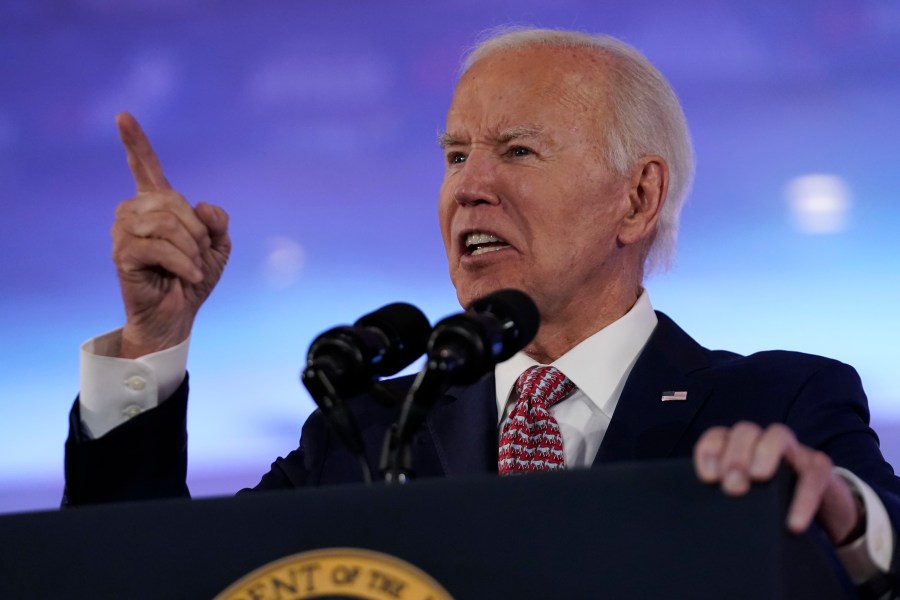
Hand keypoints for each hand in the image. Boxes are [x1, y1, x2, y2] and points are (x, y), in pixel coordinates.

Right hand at [111, 112, 230, 357]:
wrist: (178, 314)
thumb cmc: (194, 277)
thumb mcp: (218, 246)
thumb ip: (217, 221)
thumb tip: (202, 205)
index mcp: (157, 205)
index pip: (145, 167)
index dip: (135, 142)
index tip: (122, 116)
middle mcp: (134, 211)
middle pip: (173, 201)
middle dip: (197, 231)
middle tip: (200, 256)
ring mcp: (124, 231)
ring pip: (167, 223)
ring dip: (191, 248)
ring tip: (194, 267)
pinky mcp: (122, 253)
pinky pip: (160, 247)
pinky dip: (184, 263)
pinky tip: (190, 275)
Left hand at [693, 422, 860, 545]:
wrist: (821, 514)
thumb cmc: (773, 504)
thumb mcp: (747, 499)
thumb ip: (729, 495)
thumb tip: (705, 513)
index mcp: (740, 448)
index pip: (718, 436)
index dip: (709, 452)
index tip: (709, 479)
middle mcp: (765, 442)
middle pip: (745, 430)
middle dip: (735, 455)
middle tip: (733, 486)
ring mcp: (795, 451)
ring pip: (779, 434)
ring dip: (765, 453)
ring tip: (758, 478)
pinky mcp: (820, 468)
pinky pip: (813, 476)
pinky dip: (803, 499)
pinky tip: (793, 523)